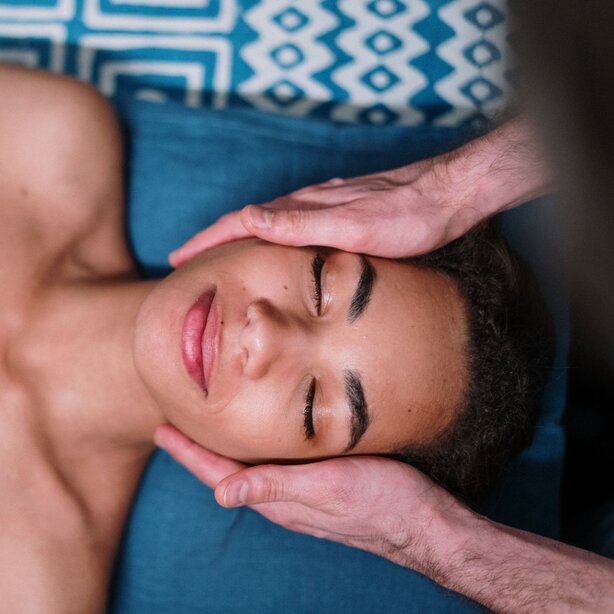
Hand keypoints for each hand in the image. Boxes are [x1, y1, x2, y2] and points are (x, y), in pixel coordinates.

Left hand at [154, 424, 468, 574]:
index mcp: (279, 498)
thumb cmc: (381, 501)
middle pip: (229, 471)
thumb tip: (221, 494)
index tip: (162, 430)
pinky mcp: (322, 485)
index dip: (189, 453)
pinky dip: (256, 449)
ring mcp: (303, 494)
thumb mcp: (329, 489)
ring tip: (207, 429)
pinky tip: (262, 438)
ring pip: (251, 468)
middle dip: (199, 450)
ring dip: (224, 450)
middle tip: (175, 424)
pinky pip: (275, 466)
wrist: (426, 522)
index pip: (220, 474)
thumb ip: (278, 487)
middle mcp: (285, 497)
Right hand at [169, 117, 548, 266]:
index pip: (239, 223)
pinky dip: (268, 239)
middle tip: (187, 262)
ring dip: (237, 239)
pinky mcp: (338, 214)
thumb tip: (246, 218)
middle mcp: (307, 205)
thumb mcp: (351, 225)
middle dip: (213, 241)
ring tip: (219, 259)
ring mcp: (322, 208)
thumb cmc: (405, 216)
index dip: (206, 241)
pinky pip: (290, 227)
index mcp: (302, 210)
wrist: (446, 196)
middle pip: (246, 222)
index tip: (177, 259)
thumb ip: (299, 223)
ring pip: (267, 224)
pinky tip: (274, 249)